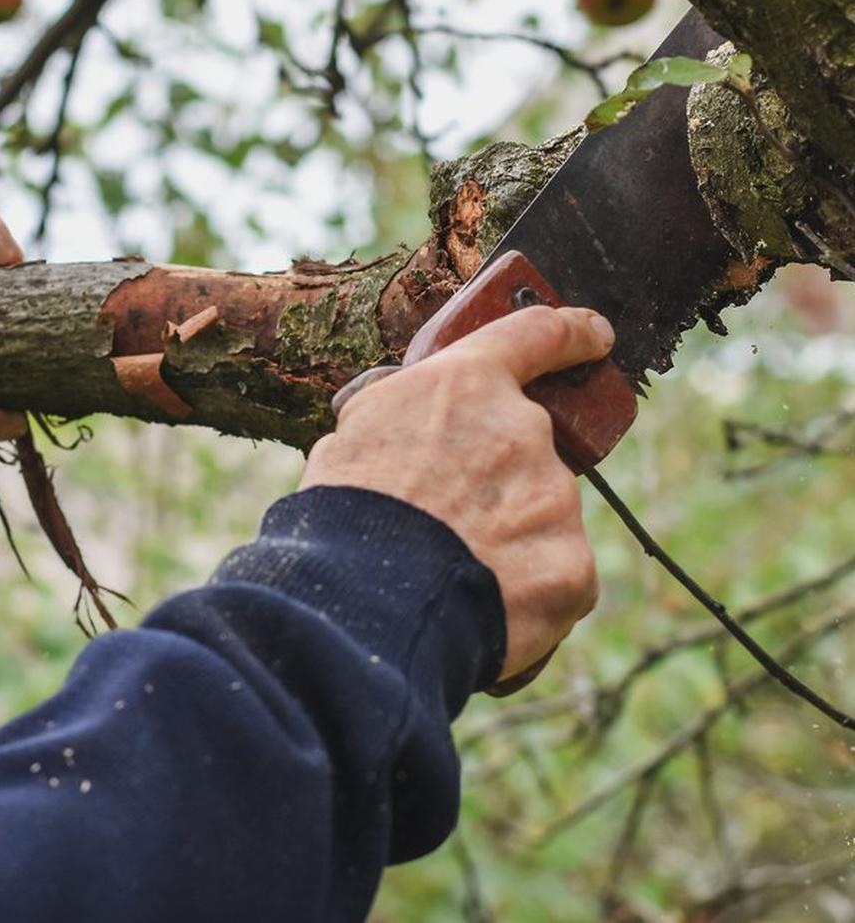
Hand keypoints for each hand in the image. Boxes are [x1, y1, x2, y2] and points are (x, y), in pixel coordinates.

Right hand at [301, 305, 614, 681]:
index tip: (595, 336)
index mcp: (467, 385)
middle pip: (527, 452)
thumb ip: (403, 414)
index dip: (571, 334)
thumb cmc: (346, 514)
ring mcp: (554, 498)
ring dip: (507, 542)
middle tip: (448, 522)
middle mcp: (524, 430)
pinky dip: (526, 593)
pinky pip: (557, 577)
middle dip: (498, 483)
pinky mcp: (572, 566)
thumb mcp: (356, 431)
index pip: (535, 335)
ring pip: (541, 518)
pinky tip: (482, 607)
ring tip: (450, 574)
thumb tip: (412, 428)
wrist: (366, 602)